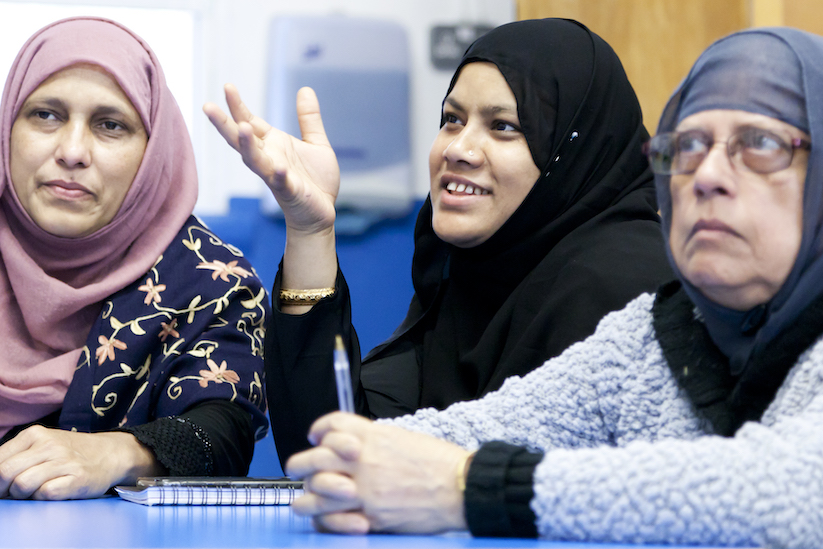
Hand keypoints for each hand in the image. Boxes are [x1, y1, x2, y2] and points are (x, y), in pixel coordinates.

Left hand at [0, 426, 162, 499]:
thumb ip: (17, 456)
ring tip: (35, 492)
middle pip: (5, 473)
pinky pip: (44, 494)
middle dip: (5, 489)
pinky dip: (43, 498)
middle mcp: (49, 445)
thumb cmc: (71, 453)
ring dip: (23, 495)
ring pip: (22, 485)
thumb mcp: (42, 444)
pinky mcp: (77, 479)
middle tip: (15, 493)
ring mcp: (64, 461)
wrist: (111, 454)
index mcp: (35, 434)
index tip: (4, 486)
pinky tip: (52, 491)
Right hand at [203, 85, 339, 235]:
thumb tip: (305, 88)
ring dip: (247, 146)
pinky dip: (279, 176)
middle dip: (225, 124)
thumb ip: (309, 118)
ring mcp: (276, 176)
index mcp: (272, 144)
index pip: (250, 121)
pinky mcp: (290, 192)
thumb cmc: (315, 180)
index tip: (227, 87)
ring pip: (255, 161)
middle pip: (241, 140)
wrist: (321, 213)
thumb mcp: (316, 143)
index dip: (238, 106)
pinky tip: (279, 168)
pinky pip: (282, 183)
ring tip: (241, 127)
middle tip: (208, 107)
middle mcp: (268, 158)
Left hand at [286, 412, 470, 534]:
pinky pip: (331, 519)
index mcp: (373, 435)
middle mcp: (363, 460)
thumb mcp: (403, 437)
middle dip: (301, 462)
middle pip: (315, 457)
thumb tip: (350, 446)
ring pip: (314, 490)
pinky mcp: (369, 517)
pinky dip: (324, 518)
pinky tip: (326, 516)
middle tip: (297, 468)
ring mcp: (364, 490)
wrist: (461, 487)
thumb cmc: (439, 462)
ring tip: (306, 497)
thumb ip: (373, 440)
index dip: (320, 429)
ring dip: (306, 494)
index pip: (331, 425)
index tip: (316, 436)